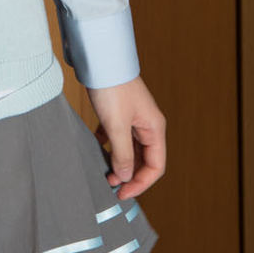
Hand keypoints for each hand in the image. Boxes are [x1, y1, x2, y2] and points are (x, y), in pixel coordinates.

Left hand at [85, 77, 164, 203]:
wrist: (100, 59)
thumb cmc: (112, 88)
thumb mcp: (116, 126)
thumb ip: (122, 154)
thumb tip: (125, 176)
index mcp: (154, 129)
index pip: (155, 166)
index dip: (141, 183)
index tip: (123, 193)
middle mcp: (147, 125)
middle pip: (144, 159)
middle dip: (129, 175)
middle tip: (111, 186)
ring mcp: (134, 118)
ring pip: (130, 149)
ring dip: (119, 162)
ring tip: (104, 173)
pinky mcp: (120, 112)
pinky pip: (118, 136)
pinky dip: (110, 146)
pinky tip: (98, 149)